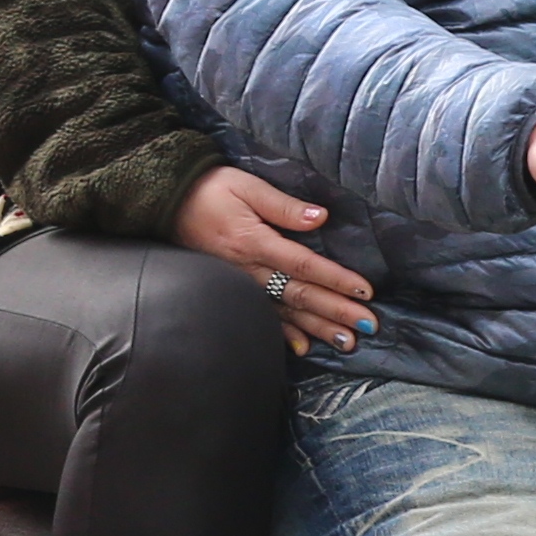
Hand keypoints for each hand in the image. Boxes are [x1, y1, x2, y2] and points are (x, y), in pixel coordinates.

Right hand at [175, 163, 375, 350]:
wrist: (166, 203)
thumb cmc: (211, 190)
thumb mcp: (247, 187)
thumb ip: (284, 206)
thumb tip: (320, 217)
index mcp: (255, 242)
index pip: (303, 265)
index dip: (336, 279)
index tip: (366, 291)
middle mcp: (248, 269)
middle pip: (299, 294)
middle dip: (336, 311)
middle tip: (369, 325)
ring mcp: (240, 283)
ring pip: (285, 311)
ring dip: (318, 328)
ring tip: (348, 343)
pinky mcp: (233, 289)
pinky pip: (261, 316)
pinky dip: (283, 334)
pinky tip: (304, 348)